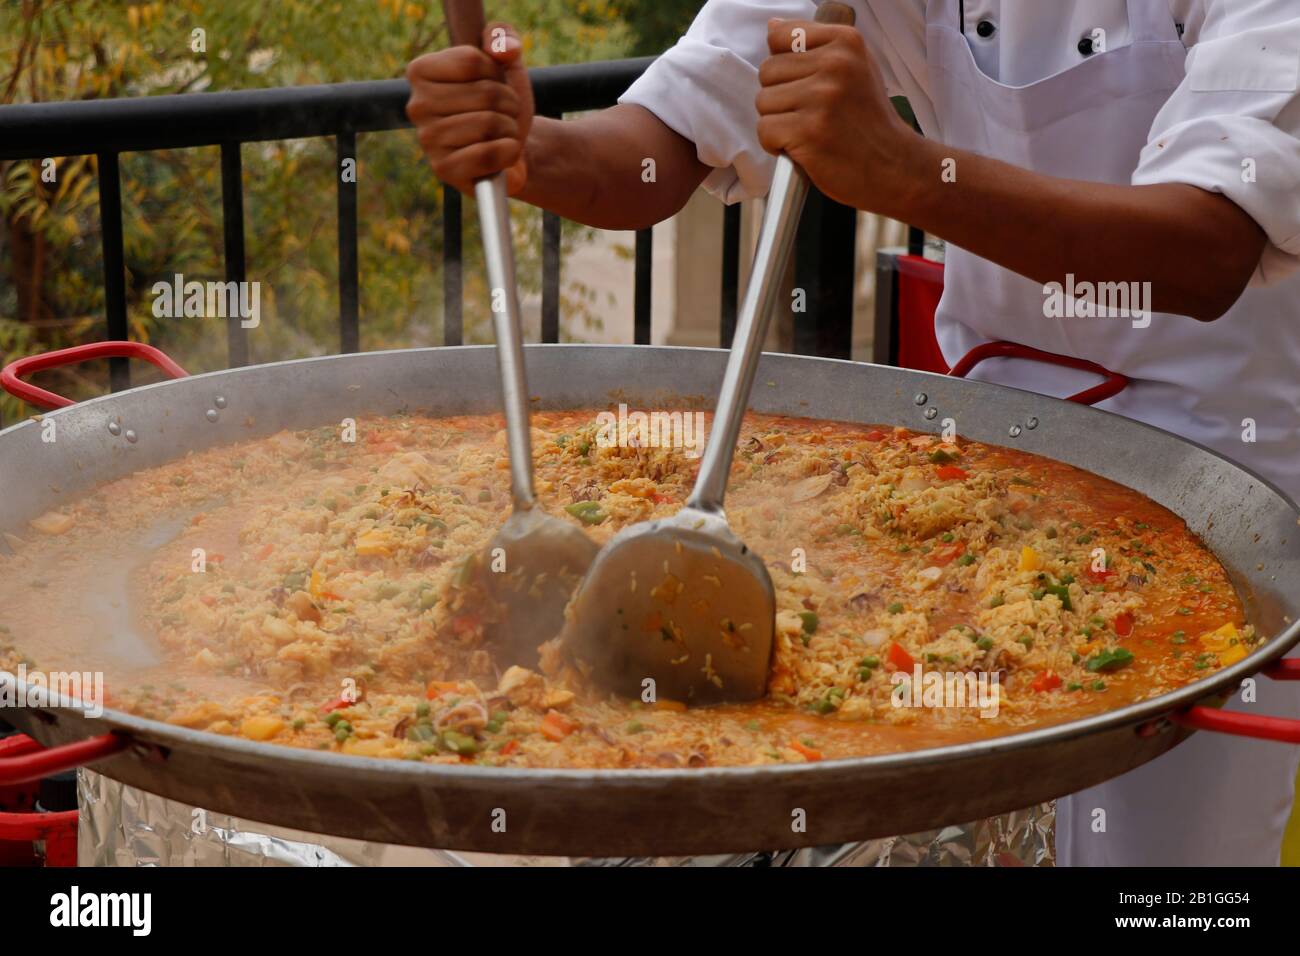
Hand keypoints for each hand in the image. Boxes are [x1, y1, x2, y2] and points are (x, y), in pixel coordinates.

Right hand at [406, 22, 533, 194]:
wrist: (513, 149)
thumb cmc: (502, 105)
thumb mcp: (507, 63)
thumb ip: (504, 38)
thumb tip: (502, 49)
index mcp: (421, 72)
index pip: (473, 60)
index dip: (497, 73)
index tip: (494, 84)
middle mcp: (416, 105)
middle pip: (485, 93)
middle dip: (509, 104)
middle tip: (503, 114)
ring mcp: (427, 140)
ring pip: (489, 124)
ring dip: (510, 129)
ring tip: (502, 133)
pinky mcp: (442, 170)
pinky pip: (487, 154)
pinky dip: (508, 152)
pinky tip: (503, 153)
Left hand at [756, 18, 921, 214]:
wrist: (894, 166)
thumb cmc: (869, 121)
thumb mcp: (854, 69)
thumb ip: (814, 47)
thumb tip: (772, 28)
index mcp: (845, 42)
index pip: (782, 36)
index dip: (784, 66)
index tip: (806, 85)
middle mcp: (834, 64)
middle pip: (768, 71)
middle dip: (780, 97)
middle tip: (810, 115)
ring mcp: (821, 97)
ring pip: (763, 102)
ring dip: (778, 123)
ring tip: (809, 132)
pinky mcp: (808, 131)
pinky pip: (765, 130)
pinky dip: (776, 145)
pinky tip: (803, 148)